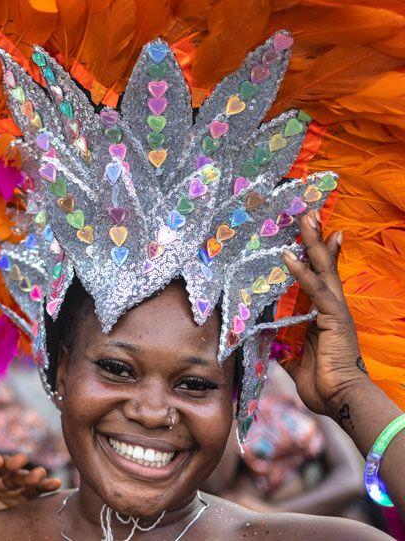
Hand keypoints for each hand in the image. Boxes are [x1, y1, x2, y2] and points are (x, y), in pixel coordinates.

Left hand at [0, 452, 60, 534]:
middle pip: (2, 465)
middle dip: (11, 462)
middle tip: (19, 462)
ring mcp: (6, 486)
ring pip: (20, 476)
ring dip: (30, 474)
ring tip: (41, 474)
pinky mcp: (20, 498)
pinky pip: (33, 490)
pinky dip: (44, 486)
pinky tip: (55, 484)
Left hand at [280, 210, 368, 416]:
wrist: (342, 399)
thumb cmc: (323, 384)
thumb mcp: (296, 362)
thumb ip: (285, 348)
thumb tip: (272, 344)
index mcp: (324, 315)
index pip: (320, 278)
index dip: (316, 256)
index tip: (310, 234)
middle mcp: (333, 308)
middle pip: (326, 265)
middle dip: (317, 239)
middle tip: (309, 213)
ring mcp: (336, 310)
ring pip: (324, 269)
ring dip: (313, 243)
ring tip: (306, 218)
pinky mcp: (334, 318)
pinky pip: (316, 290)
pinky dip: (302, 271)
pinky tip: (289, 256)